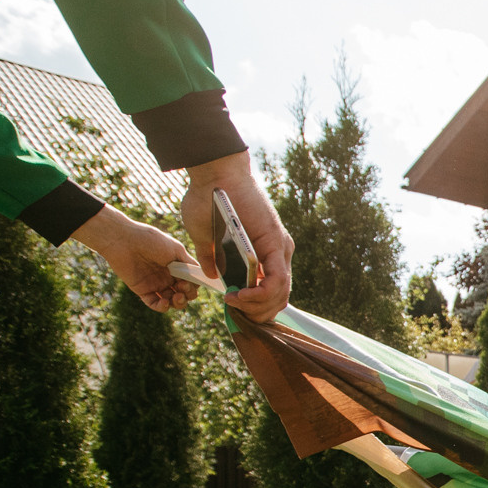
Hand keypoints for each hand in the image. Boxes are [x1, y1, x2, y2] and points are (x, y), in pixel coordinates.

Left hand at [70, 205, 195, 311]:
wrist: (124, 241)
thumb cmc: (150, 240)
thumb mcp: (175, 249)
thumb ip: (189, 264)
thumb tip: (203, 276)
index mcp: (177, 266)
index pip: (192, 282)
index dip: (195, 285)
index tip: (194, 283)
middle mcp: (168, 276)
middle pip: (184, 294)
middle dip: (188, 295)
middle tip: (182, 288)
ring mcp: (156, 284)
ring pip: (172, 301)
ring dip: (178, 303)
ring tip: (176, 296)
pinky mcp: (143, 291)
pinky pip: (155, 304)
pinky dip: (162, 307)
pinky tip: (165, 302)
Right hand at [182, 152, 293, 322]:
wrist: (214, 173)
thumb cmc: (207, 199)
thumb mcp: (206, 237)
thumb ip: (212, 258)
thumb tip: (213, 276)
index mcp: (264, 254)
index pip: (270, 293)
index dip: (253, 309)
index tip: (231, 308)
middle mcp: (277, 253)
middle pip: (278, 298)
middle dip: (256, 313)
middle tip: (234, 311)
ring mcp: (280, 248)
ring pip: (281, 293)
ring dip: (256, 306)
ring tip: (233, 302)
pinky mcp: (277, 242)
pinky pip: (277, 279)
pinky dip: (260, 294)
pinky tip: (240, 295)